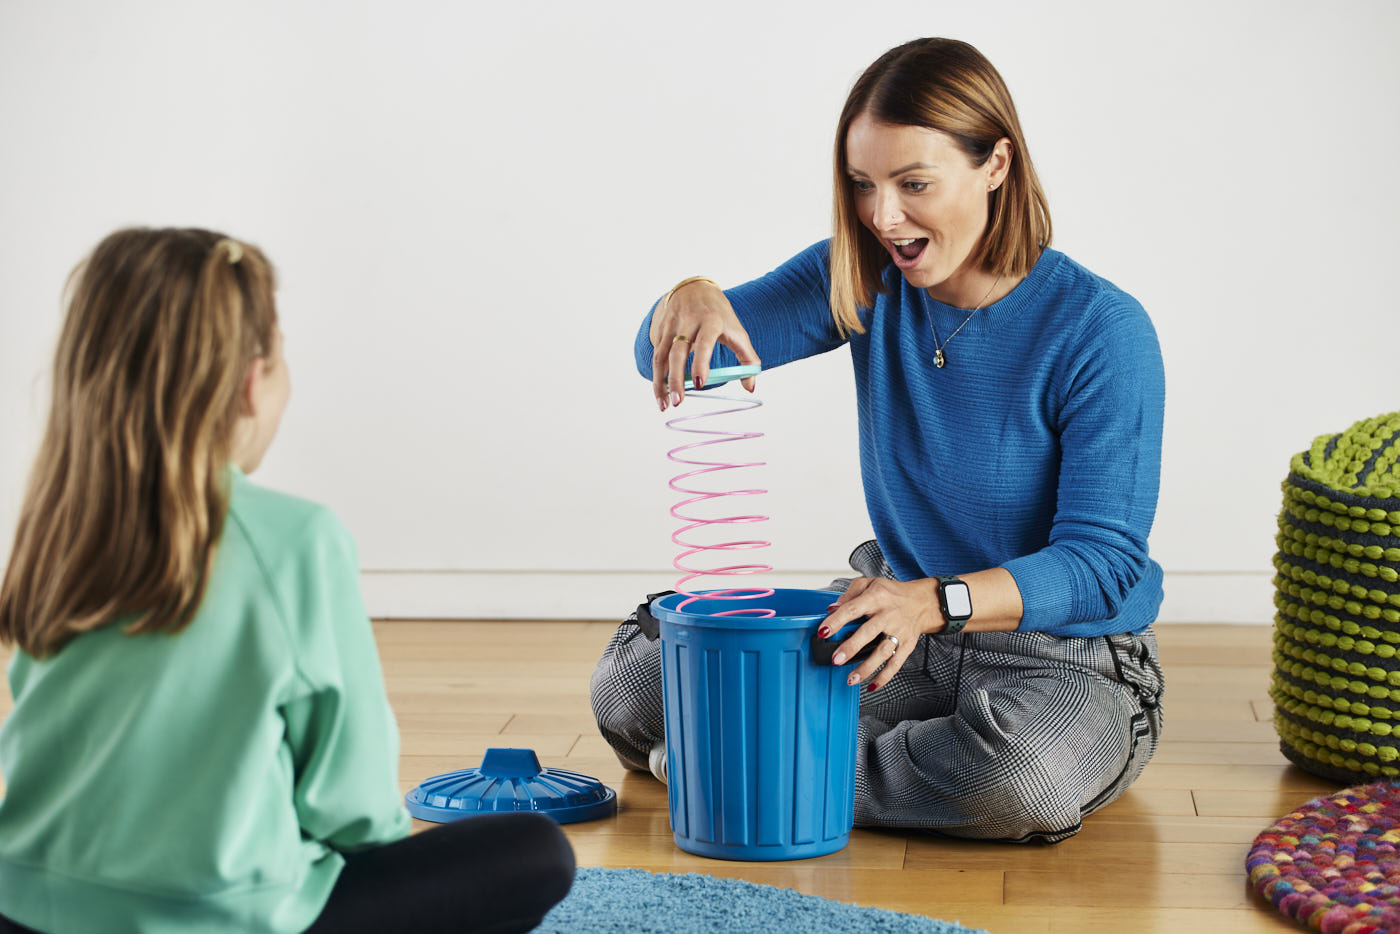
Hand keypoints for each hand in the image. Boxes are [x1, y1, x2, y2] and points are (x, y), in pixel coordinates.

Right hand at [650, 278, 759, 410]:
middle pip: (677, 352)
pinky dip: (657, 377)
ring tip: (664, 405)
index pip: (704, 342)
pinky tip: (661, 393)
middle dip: (676, 379)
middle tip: (679, 401)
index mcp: (711, 321)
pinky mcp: (660, 331)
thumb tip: (750, 386)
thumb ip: (748, 359)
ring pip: (661, 356)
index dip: (701, 362)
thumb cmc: (719, 316)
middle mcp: (688, 322)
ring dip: (661, 382)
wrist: (695, 289)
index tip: (700, 383)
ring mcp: (671, 326)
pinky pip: (656, 356)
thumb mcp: (738, 332)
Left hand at [818, 577, 942, 690]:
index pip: (853, 609)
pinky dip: (884, 677)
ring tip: (850, 679)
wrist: (922, 602)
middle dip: (851, 648)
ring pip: (882, 652)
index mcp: (876, 597)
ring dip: (866, 668)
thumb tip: (832, 609)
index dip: (836, 621)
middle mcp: (888, 615)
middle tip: (836, 660)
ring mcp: (899, 631)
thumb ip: (850, 594)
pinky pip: (895, 664)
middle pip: (868, 632)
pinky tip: (871, 685)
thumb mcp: (870, 584)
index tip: (823, 632)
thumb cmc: (892, 594)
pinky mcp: (907, 645)